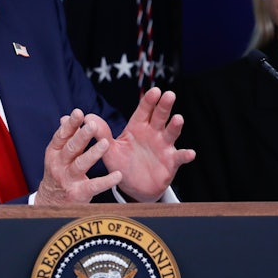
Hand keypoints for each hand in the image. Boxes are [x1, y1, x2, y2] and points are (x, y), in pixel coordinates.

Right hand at [34, 109, 122, 204]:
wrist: (50, 203)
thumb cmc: (58, 173)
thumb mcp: (57, 155)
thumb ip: (65, 138)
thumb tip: (66, 117)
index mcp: (54, 152)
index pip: (62, 136)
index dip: (70, 125)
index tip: (79, 113)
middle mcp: (59, 165)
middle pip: (71, 148)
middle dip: (81, 136)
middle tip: (92, 125)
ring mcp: (68, 179)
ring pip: (81, 165)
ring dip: (93, 154)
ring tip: (105, 144)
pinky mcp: (78, 193)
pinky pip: (94, 186)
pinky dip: (106, 181)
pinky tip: (117, 175)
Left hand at [98, 86, 195, 201]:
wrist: (133, 187)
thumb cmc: (121, 164)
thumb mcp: (109, 149)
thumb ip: (101, 133)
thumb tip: (86, 117)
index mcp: (137, 127)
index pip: (143, 111)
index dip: (149, 101)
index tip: (154, 90)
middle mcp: (153, 133)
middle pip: (159, 116)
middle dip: (164, 106)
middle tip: (168, 94)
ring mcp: (164, 146)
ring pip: (171, 133)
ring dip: (175, 126)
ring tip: (178, 118)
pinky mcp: (171, 161)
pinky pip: (179, 157)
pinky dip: (185, 155)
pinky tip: (190, 153)